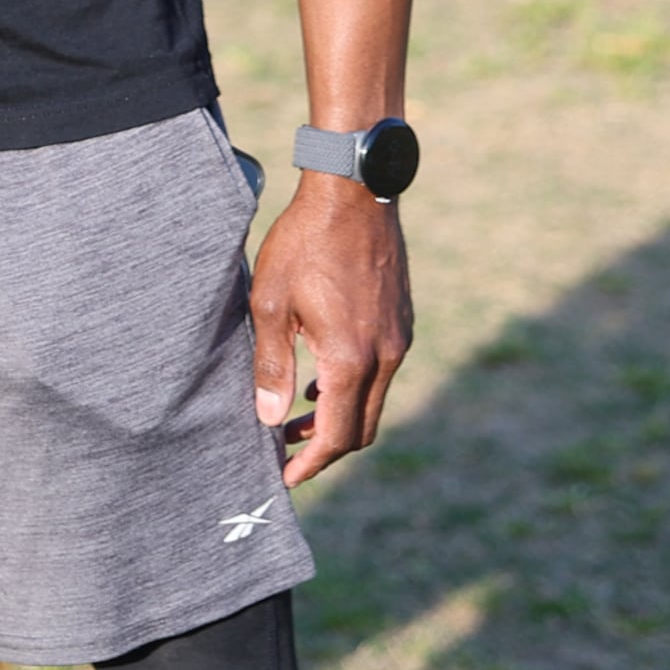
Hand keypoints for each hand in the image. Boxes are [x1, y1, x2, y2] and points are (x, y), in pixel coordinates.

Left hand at [248, 173, 411, 487]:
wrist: (355, 193)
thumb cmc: (304, 243)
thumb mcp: (271, 302)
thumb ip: (270, 364)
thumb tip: (267, 417)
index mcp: (351, 359)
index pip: (338, 436)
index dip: (311, 463)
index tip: (286, 476)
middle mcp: (385, 357)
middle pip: (362, 428)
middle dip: (325, 448)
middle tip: (287, 451)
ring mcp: (399, 339)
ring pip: (373, 401)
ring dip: (339, 417)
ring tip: (297, 418)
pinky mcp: (401, 321)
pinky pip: (381, 373)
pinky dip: (353, 388)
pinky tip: (322, 377)